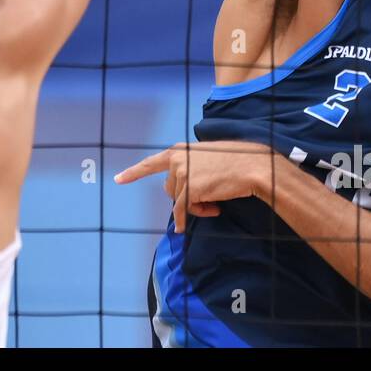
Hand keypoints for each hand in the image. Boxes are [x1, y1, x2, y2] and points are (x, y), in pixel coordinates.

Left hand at [114, 140, 279, 232]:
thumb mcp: (206, 158)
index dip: (134, 172)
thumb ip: (191, 167)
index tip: (119, 179)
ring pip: (178, 201)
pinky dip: (187, 218)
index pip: (152, 163)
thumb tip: (182, 189)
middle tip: (209, 201)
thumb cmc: (235, 161)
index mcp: (180, 150)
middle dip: (186, 198)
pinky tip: (202, 220)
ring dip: (195, 207)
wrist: (251, 167)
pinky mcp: (189, 188)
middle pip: (170, 189)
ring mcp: (182, 173)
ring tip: (215, 203)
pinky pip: (183, 210)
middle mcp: (176, 160)